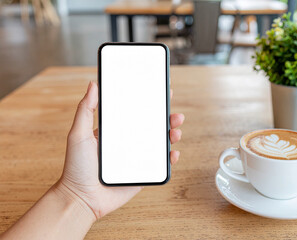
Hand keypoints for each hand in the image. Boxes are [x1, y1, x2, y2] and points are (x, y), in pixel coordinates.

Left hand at [54, 82, 184, 219]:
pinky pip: (160, 165)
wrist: (81, 199)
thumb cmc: (76, 167)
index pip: (136, 114)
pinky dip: (170, 158)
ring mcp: (136, 159)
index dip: (150, 104)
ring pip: (160, 144)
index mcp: (115, 132)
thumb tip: (93, 84)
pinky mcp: (142, 174)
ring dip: (171, 136)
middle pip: (153, 127)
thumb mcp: (78, 134)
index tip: (161, 94)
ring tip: (176, 131)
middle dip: (167, 119)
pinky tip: (174, 153)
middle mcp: (127, 143)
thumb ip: (85, 110)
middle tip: (174, 114)